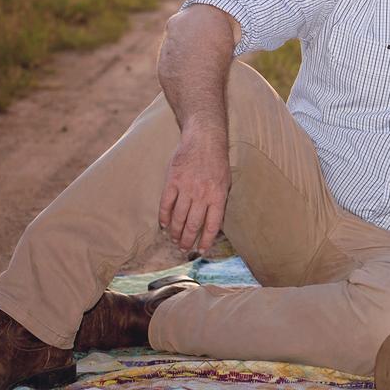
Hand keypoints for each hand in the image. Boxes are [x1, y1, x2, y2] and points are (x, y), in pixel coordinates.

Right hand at [158, 121, 230, 252]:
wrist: (204, 138)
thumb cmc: (217, 161)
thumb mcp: (226, 182)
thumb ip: (219, 202)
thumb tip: (214, 224)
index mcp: (218, 196)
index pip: (211, 225)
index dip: (206, 241)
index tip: (202, 250)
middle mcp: (202, 194)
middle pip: (192, 224)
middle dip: (187, 240)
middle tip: (184, 248)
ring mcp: (186, 188)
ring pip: (178, 218)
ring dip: (175, 232)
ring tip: (174, 240)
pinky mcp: (172, 181)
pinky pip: (166, 204)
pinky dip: (164, 217)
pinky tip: (164, 225)